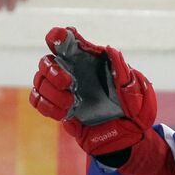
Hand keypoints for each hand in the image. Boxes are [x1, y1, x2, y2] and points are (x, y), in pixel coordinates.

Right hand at [29, 26, 157, 156]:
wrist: (130, 137)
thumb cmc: (134, 108)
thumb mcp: (135, 89)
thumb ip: (121, 70)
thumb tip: (109, 49)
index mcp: (89, 61)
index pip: (67, 41)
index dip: (58, 37)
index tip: (58, 39)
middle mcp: (73, 73)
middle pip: (46, 61)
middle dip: (52, 70)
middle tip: (69, 83)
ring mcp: (63, 91)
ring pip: (39, 82)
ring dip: (51, 92)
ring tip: (71, 103)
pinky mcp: (59, 109)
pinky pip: (39, 102)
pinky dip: (48, 107)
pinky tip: (66, 114)